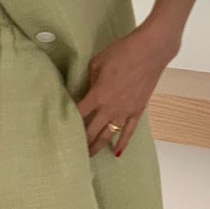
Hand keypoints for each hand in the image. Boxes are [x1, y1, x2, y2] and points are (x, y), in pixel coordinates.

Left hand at [75, 23, 178, 157]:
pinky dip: (122, 143)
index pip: (78, 113)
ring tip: (88, 156)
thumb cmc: (122, 53)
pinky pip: (128, 132)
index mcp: (97, 95)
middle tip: (71, 150)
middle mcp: (110, 108)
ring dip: (97, 146)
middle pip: (91, 130)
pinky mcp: (138, 111)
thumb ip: (89, 80)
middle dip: (80, 141)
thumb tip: (86, 90)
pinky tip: (117, 152)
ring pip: (108, 135)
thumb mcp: (97, 63)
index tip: (59, 127)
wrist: (150, 52)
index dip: (67, 120)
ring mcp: (125, 112)